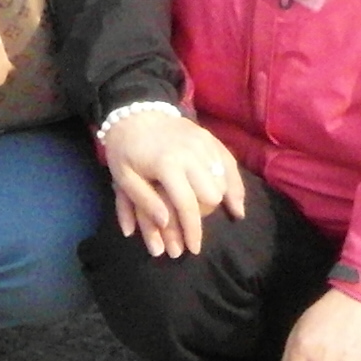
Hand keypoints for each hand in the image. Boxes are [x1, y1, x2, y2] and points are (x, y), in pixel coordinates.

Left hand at [101, 108, 246, 256]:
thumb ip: (145, 202)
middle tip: (192, 225)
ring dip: (218, 201)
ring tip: (213, 216)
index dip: (192, 231)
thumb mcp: (124, 178)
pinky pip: (229, 163)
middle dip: (204, 216)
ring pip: (223, 180)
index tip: (194, 249)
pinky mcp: (210, 137)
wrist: (135, 111)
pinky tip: (236, 203)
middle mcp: (191, 153)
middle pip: (211, 195)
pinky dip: (234, 184)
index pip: (188, 205)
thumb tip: (166, 223)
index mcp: (168, 165)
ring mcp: (203, 143)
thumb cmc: (126, 150)